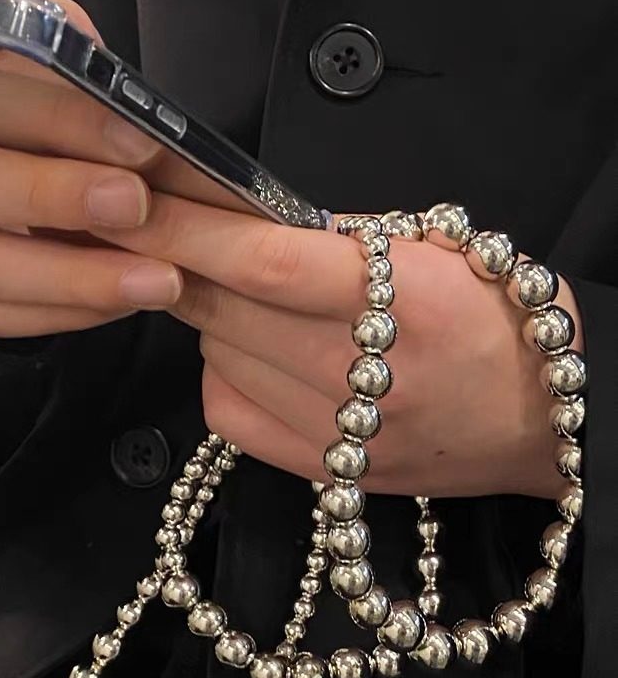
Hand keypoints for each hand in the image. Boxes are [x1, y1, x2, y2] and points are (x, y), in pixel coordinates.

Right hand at [0, 0, 197, 338]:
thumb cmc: (70, 112)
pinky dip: (60, 312)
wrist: (87, 183)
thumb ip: (70, 59)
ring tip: (158, 276)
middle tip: (132, 200)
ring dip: (70, 273)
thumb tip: (96, 84)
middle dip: (43, 191)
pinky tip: (121, 300)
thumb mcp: (74, 63)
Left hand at [87, 192, 582, 499]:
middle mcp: (362, 372)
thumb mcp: (442, 247)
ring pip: (218, 356)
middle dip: (176, 265)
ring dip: (210, 316)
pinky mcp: (322, 472)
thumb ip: (345, 234)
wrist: (543, 422)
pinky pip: (227, 411)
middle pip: (223, 310)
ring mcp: (338, 432)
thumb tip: (250, 221)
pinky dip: (221, 371)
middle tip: (158, 235)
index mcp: (401, 300)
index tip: (134, 205)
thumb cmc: (498, 320)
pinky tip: (253, 353)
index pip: (262, 263)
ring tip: (247, 298)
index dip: (188, 231)